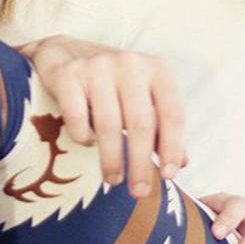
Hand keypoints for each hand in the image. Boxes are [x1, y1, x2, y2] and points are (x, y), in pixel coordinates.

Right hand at [19, 35, 186, 197]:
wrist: (63, 52)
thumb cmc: (111, 82)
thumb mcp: (142, 97)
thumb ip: (161, 126)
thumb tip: (181, 163)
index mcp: (157, 69)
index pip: (172, 113)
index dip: (172, 148)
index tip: (169, 176)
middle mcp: (130, 64)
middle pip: (141, 123)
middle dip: (140, 163)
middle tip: (139, 191)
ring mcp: (97, 67)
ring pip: (109, 125)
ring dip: (112, 159)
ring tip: (113, 179)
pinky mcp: (68, 75)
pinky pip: (78, 118)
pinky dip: (84, 137)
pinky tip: (87, 143)